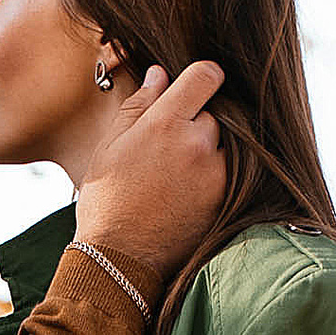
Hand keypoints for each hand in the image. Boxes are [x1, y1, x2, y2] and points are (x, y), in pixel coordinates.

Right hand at [74, 57, 227, 287]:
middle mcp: (197, 143)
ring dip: (206, 150)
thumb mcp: (110, 147)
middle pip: (213, 112)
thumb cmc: (107, 203)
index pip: (206, 76)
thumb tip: (160, 74)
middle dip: (195, 121)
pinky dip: (213, 176)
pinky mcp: (225, 199)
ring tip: (176, 175)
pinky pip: (228, 172)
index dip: (202, 76)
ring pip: (222, 143)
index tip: (195, 86)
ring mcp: (216, 173)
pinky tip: (186, 193)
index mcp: (165, 123)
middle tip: (168, 147)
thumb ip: (138, 107)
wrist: (120, 260)